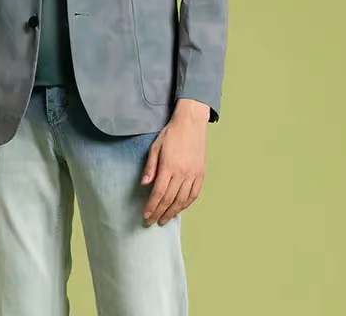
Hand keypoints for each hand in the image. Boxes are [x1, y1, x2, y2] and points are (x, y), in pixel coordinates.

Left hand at [140, 105, 207, 226]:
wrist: (191, 123)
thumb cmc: (171, 134)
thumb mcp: (155, 147)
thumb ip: (150, 167)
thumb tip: (144, 184)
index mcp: (169, 166)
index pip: (159, 193)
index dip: (151, 206)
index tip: (146, 216)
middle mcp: (182, 173)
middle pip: (169, 199)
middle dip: (159, 213)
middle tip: (151, 222)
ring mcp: (193, 175)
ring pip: (182, 200)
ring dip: (172, 212)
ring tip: (164, 219)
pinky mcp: (201, 174)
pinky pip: (194, 194)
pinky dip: (186, 204)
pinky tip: (179, 209)